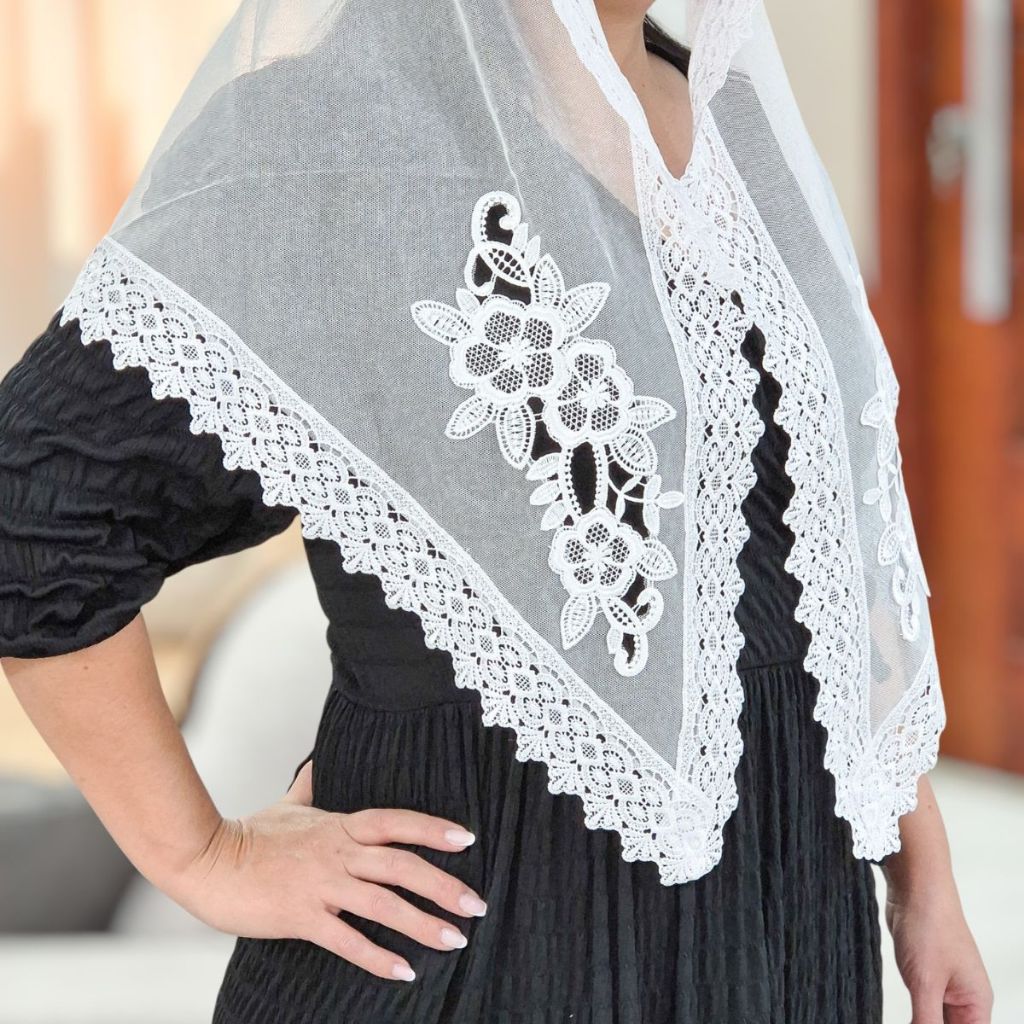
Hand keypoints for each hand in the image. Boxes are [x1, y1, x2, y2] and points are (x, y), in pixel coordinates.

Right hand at [164, 761, 485, 982]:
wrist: (207, 861)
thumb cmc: (249, 834)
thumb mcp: (287, 804)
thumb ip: (310, 786)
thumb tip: (318, 761)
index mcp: (339, 825)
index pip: (397, 822)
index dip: (433, 828)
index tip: (468, 838)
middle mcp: (337, 852)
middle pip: (402, 865)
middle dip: (444, 885)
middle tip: (476, 905)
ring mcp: (321, 884)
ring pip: (383, 903)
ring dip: (422, 923)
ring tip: (454, 940)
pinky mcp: (301, 915)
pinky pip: (347, 940)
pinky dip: (378, 957)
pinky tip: (404, 971)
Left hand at [884, 880, 992, 1023]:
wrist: (914, 887)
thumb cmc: (929, 926)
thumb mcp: (925, 982)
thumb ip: (926, 1020)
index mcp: (976, 1003)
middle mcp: (965, 998)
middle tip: (913, 1021)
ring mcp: (944, 985)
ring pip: (936, 1021)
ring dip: (921, 1023)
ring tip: (909, 1017)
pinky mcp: (925, 974)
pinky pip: (922, 1005)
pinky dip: (914, 1015)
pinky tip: (902, 1016)